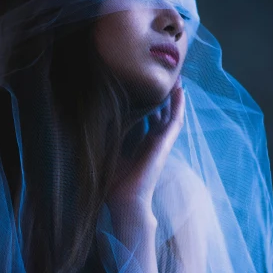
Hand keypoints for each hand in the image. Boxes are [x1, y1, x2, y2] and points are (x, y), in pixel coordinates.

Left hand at [107, 78, 184, 214]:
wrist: (124, 199)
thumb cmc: (112, 181)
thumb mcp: (106, 150)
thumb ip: (104, 134)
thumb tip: (90, 114)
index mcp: (138, 141)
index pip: (144, 115)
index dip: (145, 99)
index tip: (142, 81)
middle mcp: (151, 140)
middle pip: (160, 111)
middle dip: (161, 93)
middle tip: (163, 72)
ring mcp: (160, 141)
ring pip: (171, 113)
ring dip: (173, 95)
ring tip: (176, 75)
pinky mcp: (165, 144)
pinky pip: (175, 121)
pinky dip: (179, 106)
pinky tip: (181, 91)